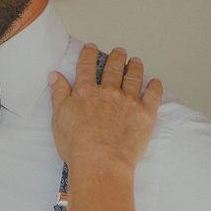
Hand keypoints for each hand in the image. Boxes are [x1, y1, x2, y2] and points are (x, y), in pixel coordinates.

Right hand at [49, 44, 162, 171]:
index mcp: (86, 91)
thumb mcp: (58, 117)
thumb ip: (58, 93)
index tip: (91, 48)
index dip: (89, 54)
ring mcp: (128, 101)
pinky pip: (152, 95)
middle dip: (116, 57)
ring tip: (136, 62)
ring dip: (135, 67)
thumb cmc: (77, 144)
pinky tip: (155, 81)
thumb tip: (55, 75)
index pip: (87, 66)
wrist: (101, 162)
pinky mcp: (145, 114)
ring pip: (133, 77)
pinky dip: (155, 86)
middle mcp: (108, 91)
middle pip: (113, 68)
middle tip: (119, 51)